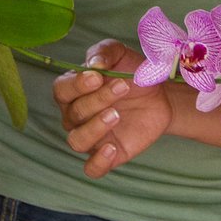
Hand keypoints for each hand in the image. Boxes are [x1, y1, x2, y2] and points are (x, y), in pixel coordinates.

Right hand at [53, 41, 173, 178]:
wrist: (159, 94)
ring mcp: (92, 137)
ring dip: (95, 128)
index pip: (61, 90)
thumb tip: (93, 63)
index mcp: (73, 90)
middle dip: (98, 99)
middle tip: (122, 87)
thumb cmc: (131, 71)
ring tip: (116, 115)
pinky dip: (98, 162)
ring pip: (77, 141)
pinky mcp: (108, 154)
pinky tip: (112, 149)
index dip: (76, 85)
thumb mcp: (119, 53)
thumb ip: (103, 52)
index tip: (98, 77)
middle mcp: (76, 116)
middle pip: (74, 113)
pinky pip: (92, 168)